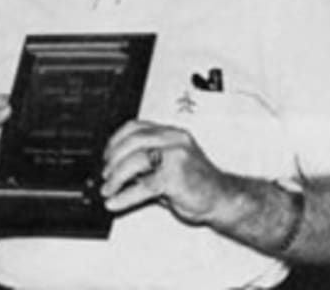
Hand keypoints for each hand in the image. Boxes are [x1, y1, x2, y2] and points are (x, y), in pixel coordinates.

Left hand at [100, 120, 234, 223]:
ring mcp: (176, 156)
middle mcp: (174, 140)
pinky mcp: (176, 177)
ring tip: (108, 189)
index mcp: (171, 133)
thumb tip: (115, 169)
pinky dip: (125, 195)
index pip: (135, 127)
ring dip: (116, 176)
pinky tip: (116, 202)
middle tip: (105, 175)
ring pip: (136, 160)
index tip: (106, 155)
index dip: (115, 140)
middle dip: (113, 159)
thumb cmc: (197, 183)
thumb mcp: (169, 165)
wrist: (223, 199)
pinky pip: (143, 186)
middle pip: (132, 141)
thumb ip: (146, 162)